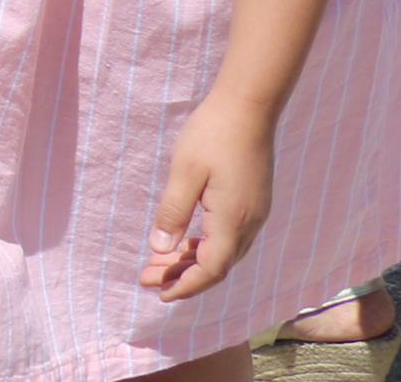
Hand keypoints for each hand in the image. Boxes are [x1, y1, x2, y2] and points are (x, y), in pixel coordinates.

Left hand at [142, 93, 275, 300]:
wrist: (249, 107)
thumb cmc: (212, 134)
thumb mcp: (185, 172)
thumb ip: (173, 212)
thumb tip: (160, 249)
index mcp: (233, 220)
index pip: (211, 269)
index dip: (185, 285)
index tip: (160, 293)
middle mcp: (249, 223)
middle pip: (216, 264)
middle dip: (181, 275)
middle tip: (146, 278)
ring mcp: (254, 213)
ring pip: (222, 251)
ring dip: (191, 260)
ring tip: (158, 263)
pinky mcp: (252, 202)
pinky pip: (228, 236)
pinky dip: (204, 244)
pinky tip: (184, 241)